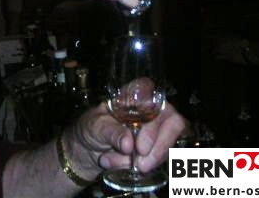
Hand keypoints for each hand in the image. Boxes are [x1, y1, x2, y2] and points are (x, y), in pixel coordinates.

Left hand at [64, 101, 185, 176]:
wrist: (86, 152)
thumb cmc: (90, 130)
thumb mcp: (95, 127)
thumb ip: (111, 132)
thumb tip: (128, 143)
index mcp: (131, 97)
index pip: (148, 89)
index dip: (150, 104)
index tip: (140, 125)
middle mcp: (150, 110)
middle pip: (171, 120)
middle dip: (159, 144)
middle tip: (141, 159)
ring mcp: (158, 131)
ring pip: (172, 143)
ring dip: (152, 159)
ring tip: (129, 166)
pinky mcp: (159, 149)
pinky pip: (166, 159)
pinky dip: (149, 166)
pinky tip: (129, 168)